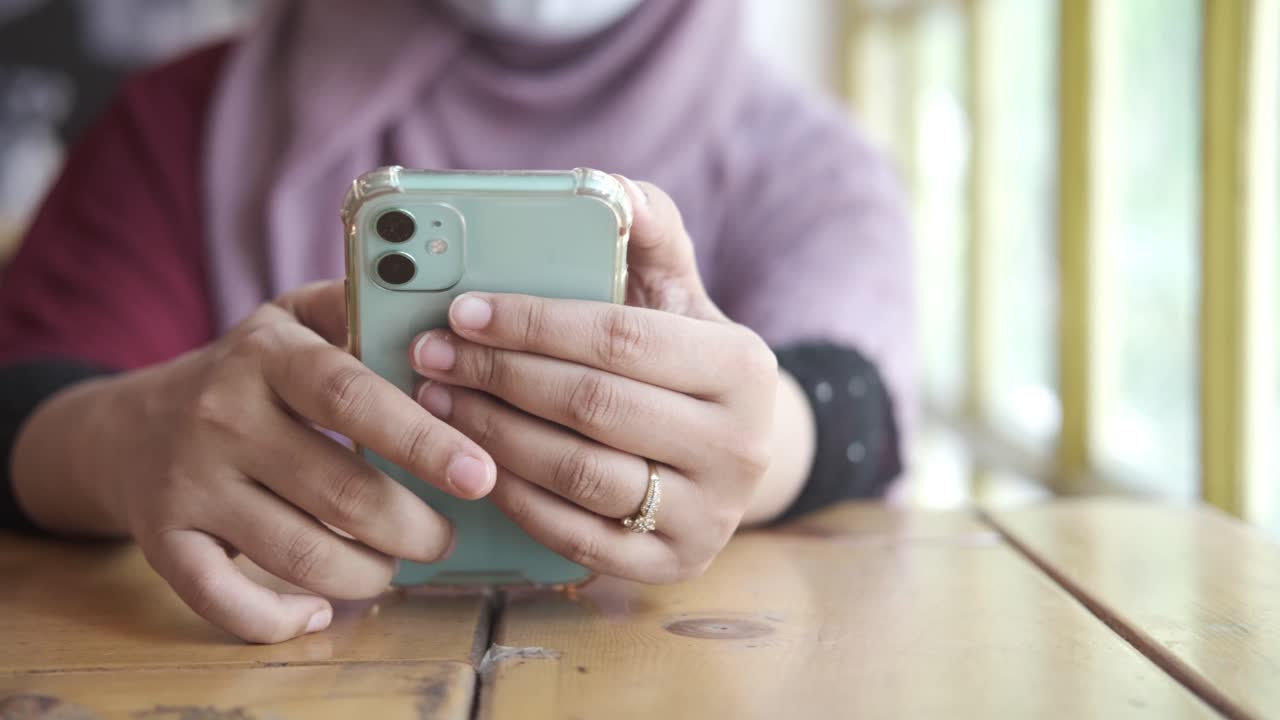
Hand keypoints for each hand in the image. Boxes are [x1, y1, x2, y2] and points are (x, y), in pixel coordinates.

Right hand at [13, 281, 495, 642]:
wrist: (127, 427)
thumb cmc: (245, 374)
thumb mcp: (292, 318)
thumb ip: (359, 307)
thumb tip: (443, 311)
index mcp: (268, 357)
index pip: (351, 397)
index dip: (422, 441)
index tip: (480, 474)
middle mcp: (223, 418)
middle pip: (341, 493)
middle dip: (415, 529)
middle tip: (444, 536)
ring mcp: (191, 485)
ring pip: (300, 555)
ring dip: (369, 574)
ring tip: (396, 563)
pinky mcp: (164, 542)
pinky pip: (226, 602)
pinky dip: (282, 621)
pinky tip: (321, 608)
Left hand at [409, 179, 779, 581]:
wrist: (733, 453)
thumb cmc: (685, 359)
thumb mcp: (682, 293)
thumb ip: (650, 231)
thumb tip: (610, 188)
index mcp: (744, 367)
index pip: (620, 340)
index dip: (533, 324)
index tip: (462, 310)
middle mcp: (739, 446)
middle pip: (593, 407)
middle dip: (498, 376)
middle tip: (431, 354)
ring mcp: (709, 515)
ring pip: (577, 474)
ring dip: (492, 435)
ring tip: (438, 401)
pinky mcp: (674, 565)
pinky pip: (574, 535)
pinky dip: (513, 496)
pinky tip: (472, 459)